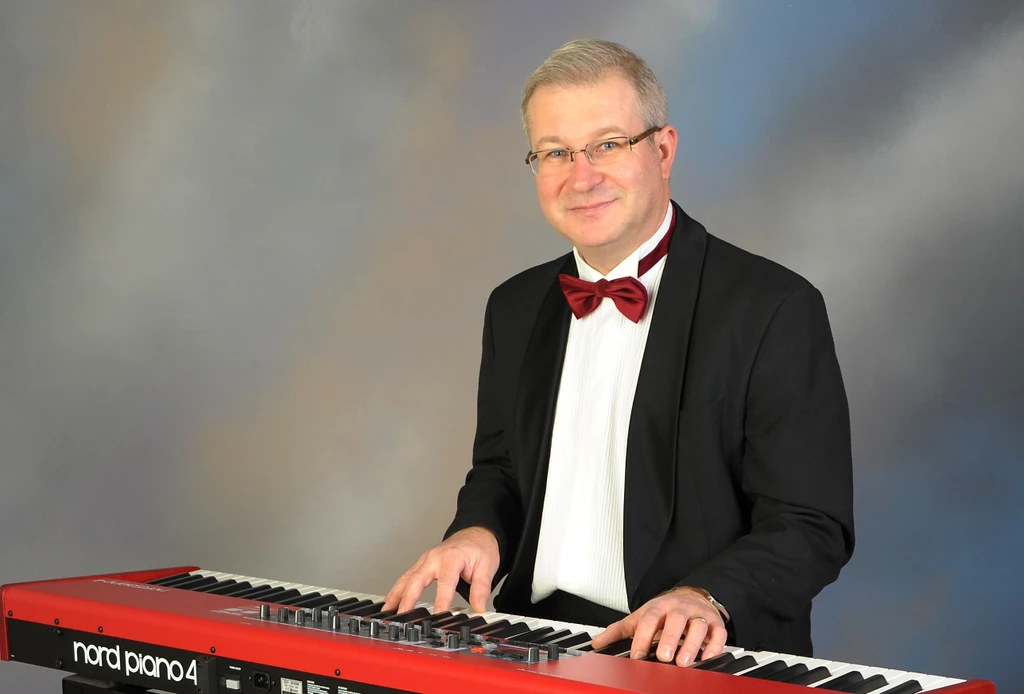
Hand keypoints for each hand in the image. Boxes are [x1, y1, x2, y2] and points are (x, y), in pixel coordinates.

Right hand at [382, 527, 498, 614]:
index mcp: (452, 558)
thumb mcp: (487, 568)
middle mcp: (435, 558)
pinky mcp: (422, 564)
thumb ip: (481, 590)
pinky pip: (406, 577)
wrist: (476, 533)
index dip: (441, 602)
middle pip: (417, 579)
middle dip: (408, 599)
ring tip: (388, 612)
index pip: (445, 583)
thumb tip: (479, 609)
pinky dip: (397, 590)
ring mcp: (426, 560)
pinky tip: (390, 602)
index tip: (438, 618)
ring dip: (396, 595)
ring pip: (407, 578)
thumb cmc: (480, 549)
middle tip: (403, 617)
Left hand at [589, 587, 726, 665]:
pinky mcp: (715, 624)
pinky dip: (714, 646)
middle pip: (675, 620)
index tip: (637, 655)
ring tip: (684, 662)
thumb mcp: (640, 617)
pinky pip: (718, 634)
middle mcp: (679, 609)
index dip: (643, 637)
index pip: (649, 619)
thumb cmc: (664, 611)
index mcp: (658, 607)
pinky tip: (707, 658)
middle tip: (664, 657)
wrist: (692, 596)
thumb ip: (619, 631)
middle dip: (670, 638)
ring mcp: (698, 615)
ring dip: (692, 644)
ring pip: (698, 626)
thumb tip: (598, 643)